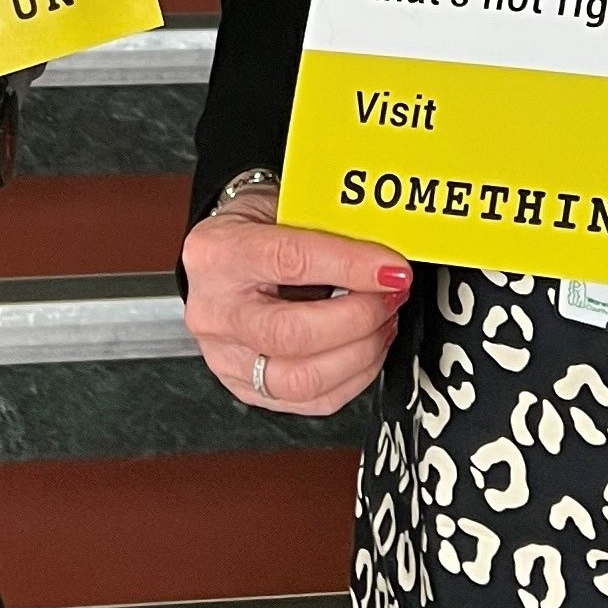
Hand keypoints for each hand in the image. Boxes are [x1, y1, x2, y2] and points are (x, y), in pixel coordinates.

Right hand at [183, 182, 410, 416]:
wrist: (221, 257)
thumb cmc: (253, 228)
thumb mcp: (280, 205)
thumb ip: (327, 225)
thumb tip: (384, 247)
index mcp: (218, 254)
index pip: (290, 262)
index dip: (350, 267)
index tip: (393, 270)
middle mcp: (215, 311)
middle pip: (292, 333)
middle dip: (358, 319)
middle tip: (391, 296)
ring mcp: (226, 356)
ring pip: (302, 378)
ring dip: (360, 353)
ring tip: (383, 322)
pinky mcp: (246, 387)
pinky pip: (311, 401)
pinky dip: (353, 378)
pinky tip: (367, 349)